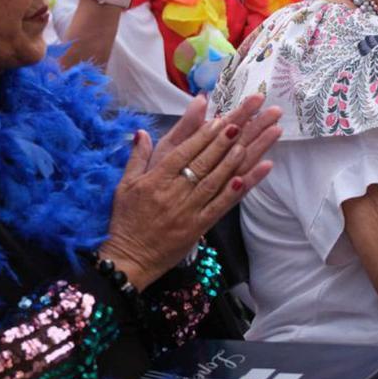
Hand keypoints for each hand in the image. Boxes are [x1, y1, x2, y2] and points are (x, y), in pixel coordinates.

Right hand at [100, 94, 280, 287]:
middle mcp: (173, 192)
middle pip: (203, 162)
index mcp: (156, 179)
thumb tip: (142, 132)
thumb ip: (137, 157)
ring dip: (234, 160)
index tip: (219, 119)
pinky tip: (252, 175)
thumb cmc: (126, 220)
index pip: (183, 152)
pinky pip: (222, 205)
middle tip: (241, 122)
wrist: (129, 258)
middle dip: (224, 140)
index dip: (202, 135)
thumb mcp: (125, 186)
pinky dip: (238, 190)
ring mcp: (188, 210)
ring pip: (215, 180)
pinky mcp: (199, 226)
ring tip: (249, 141)